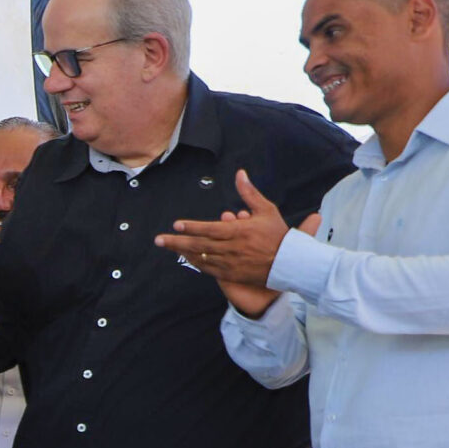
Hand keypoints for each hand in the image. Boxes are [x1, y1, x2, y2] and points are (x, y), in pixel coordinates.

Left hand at [154, 169, 299, 288]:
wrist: (289, 263)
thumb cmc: (278, 235)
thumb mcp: (266, 210)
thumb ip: (249, 193)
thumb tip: (240, 174)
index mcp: (239, 232)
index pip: (210, 229)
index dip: (192, 227)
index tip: (176, 225)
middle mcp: (231, 248)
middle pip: (199, 245)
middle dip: (176, 242)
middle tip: (158, 240)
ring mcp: (230, 263)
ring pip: (200, 257)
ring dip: (182, 252)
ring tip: (168, 246)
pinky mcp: (231, 274)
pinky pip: (208, 269)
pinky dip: (195, 262)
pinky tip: (186, 257)